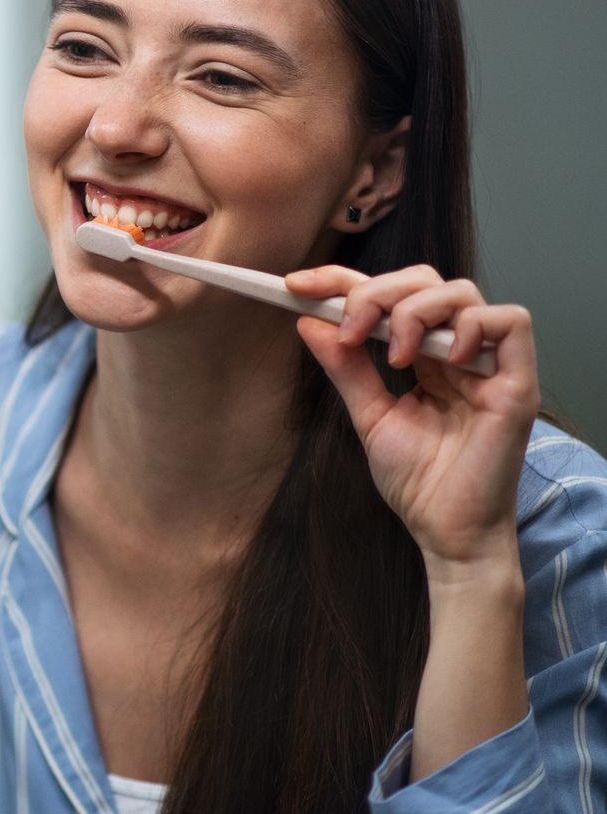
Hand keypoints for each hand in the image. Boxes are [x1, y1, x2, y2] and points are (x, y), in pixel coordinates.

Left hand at [285, 264, 537, 577]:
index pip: (388, 297)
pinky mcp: (517, 384)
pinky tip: (445, 359)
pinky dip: (472, 326)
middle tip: (349, 328)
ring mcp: (489, 365)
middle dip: (377, 292)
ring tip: (393, 356)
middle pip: (426, 281)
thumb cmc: (417, 481)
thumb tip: (307, 321)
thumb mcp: (368, 416)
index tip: (296, 286)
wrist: (445, 531)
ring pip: (462, 292)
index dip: (344, 282)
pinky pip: (511, 321)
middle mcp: (458, 353)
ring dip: (415, 311)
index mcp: (423, 357)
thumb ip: (344, 369)